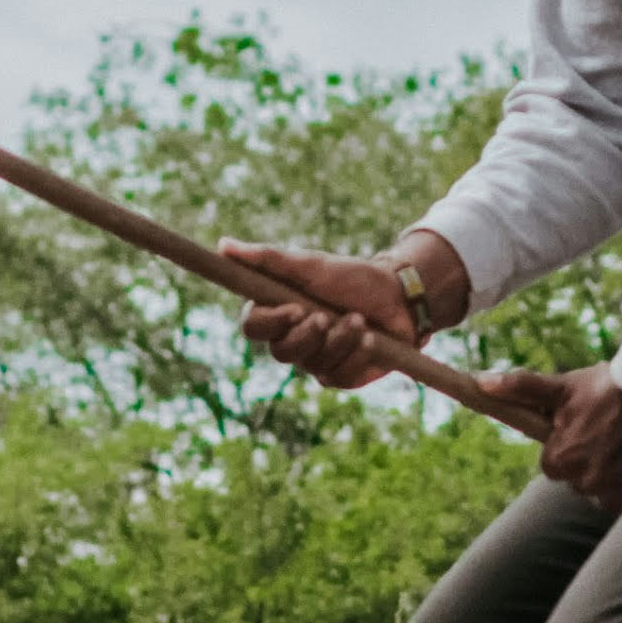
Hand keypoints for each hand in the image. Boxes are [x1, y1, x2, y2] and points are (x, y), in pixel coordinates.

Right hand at [224, 235, 451, 389]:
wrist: (398, 297)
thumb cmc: (350, 277)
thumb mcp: (310, 265)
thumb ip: (267, 259)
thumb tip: (222, 246)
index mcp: (278, 313)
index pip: (252, 328)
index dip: (271, 322)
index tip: (295, 308)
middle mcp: (292, 341)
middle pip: (281, 352)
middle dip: (308, 335)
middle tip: (328, 316)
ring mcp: (316, 362)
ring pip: (313, 364)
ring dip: (340, 339)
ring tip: (360, 319)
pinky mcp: (341, 376)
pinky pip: (339, 376)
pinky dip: (357, 354)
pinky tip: (371, 339)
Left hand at [478, 363, 621, 513]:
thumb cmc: (607, 385)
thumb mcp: (561, 387)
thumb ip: (519, 389)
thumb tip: (480, 383)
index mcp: (559, 461)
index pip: (554, 464)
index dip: (568, 443)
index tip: (586, 425)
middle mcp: (585, 485)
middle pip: (580, 479)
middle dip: (591, 458)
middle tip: (610, 430)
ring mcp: (615, 495)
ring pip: (604, 489)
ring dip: (613, 471)